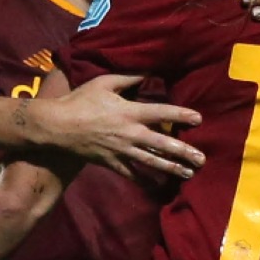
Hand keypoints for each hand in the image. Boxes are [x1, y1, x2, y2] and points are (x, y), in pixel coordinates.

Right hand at [38, 75, 203, 179]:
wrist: (57, 126)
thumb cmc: (80, 101)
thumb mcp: (103, 83)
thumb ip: (128, 78)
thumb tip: (148, 73)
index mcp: (129, 111)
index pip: (161, 112)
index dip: (181, 114)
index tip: (199, 119)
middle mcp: (130, 133)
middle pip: (162, 143)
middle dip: (184, 151)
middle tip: (201, 159)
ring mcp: (121, 150)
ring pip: (151, 161)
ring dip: (172, 168)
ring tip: (189, 173)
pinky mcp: (111, 163)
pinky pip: (131, 174)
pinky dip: (145, 181)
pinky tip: (158, 186)